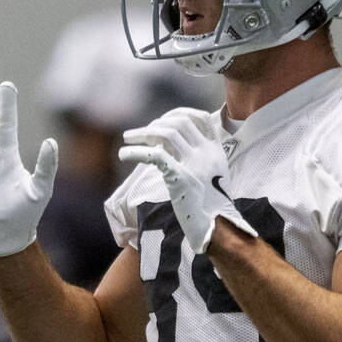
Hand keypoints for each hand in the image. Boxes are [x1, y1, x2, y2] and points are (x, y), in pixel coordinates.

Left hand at [118, 107, 255, 253]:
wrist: (217, 228)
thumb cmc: (210, 206)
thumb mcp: (212, 176)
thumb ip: (197, 158)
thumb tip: (165, 146)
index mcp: (216, 150)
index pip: (200, 117)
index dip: (178, 114)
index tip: (161, 121)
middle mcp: (207, 153)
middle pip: (179, 122)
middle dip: (156, 123)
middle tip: (139, 133)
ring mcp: (196, 164)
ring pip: (167, 133)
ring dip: (143, 133)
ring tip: (128, 138)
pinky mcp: (181, 178)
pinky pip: (155, 156)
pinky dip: (136, 152)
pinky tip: (124, 154)